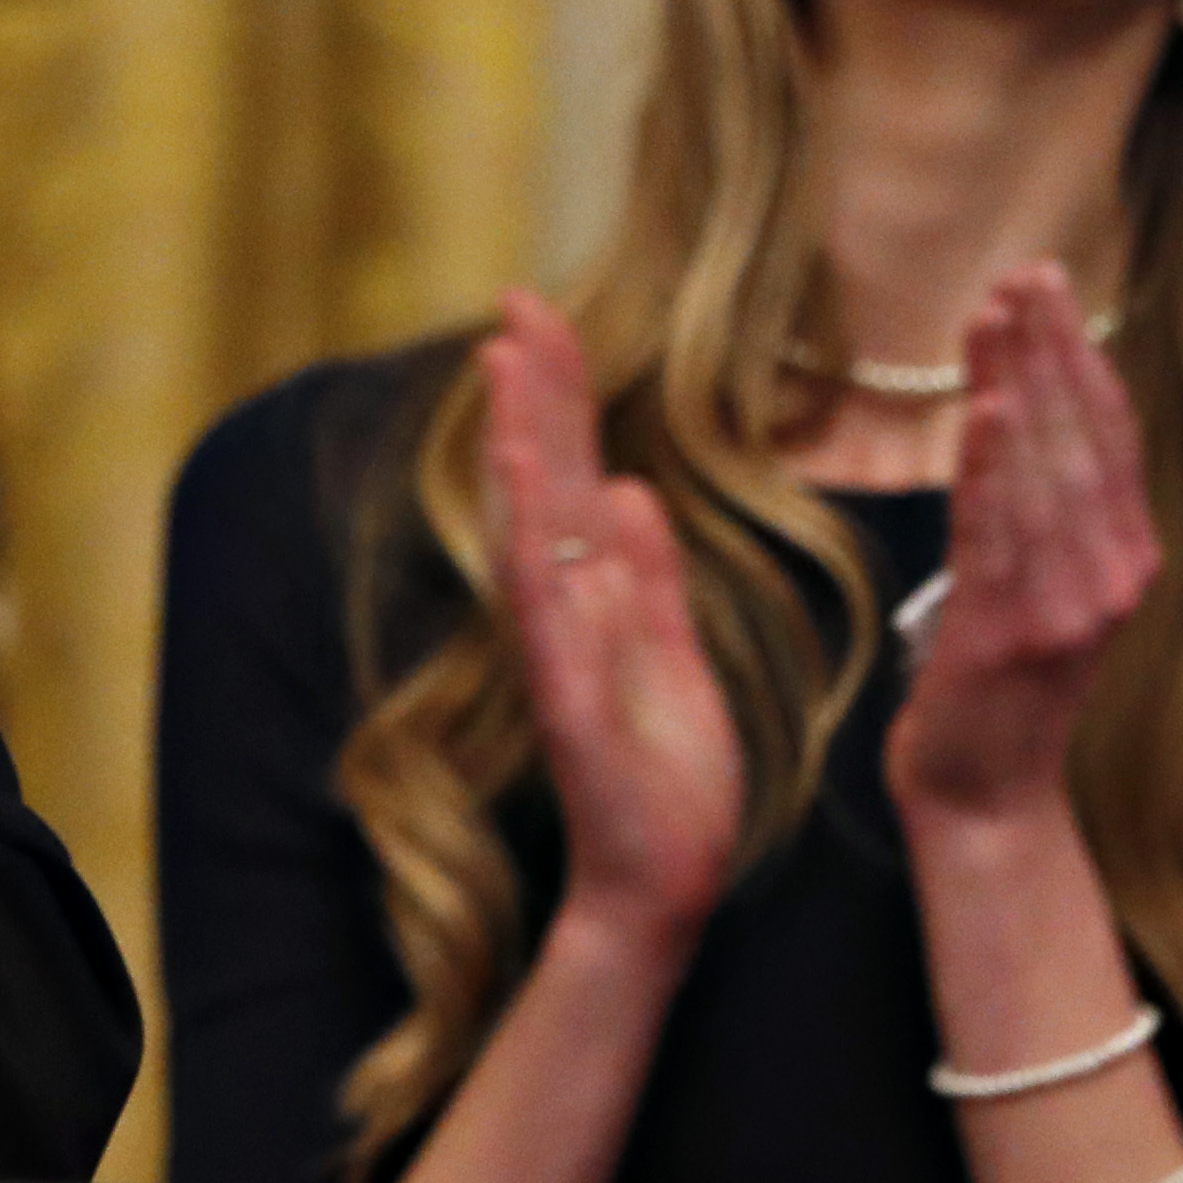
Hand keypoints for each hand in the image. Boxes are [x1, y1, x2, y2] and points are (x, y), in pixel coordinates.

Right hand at [481, 290, 740, 944]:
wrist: (661, 880)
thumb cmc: (668, 780)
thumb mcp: (674, 657)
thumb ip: (649, 576)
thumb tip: (630, 489)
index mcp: (598, 596)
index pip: (572, 476)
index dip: (561, 398)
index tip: (547, 317)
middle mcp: (566, 610)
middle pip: (545, 481)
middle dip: (535, 391)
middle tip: (520, 302)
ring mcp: (559, 649)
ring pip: (532, 527)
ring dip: (520, 441)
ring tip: (508, 358)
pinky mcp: (567, 693)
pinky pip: (548, 604)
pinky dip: (533, 535)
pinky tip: (525, 475)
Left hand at [885, 266, 1161, 832]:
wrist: (985, 794)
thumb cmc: (999, 685)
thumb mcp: (1043, 589)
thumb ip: (1049, 516)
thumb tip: (1026, 416)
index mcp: (1124, 558)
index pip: (1108, 436)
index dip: (1081, 356)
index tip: (1049, 287)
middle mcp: (1110, 574)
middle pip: (1083, 440)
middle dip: (1051, 349)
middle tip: (1024, 273)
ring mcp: (1065, 605)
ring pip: (1045, 474)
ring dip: (1020, 386)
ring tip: (998, 314)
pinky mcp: (1009, 632)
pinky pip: (1000, 534)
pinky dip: (994, 468)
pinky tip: (986, 410)